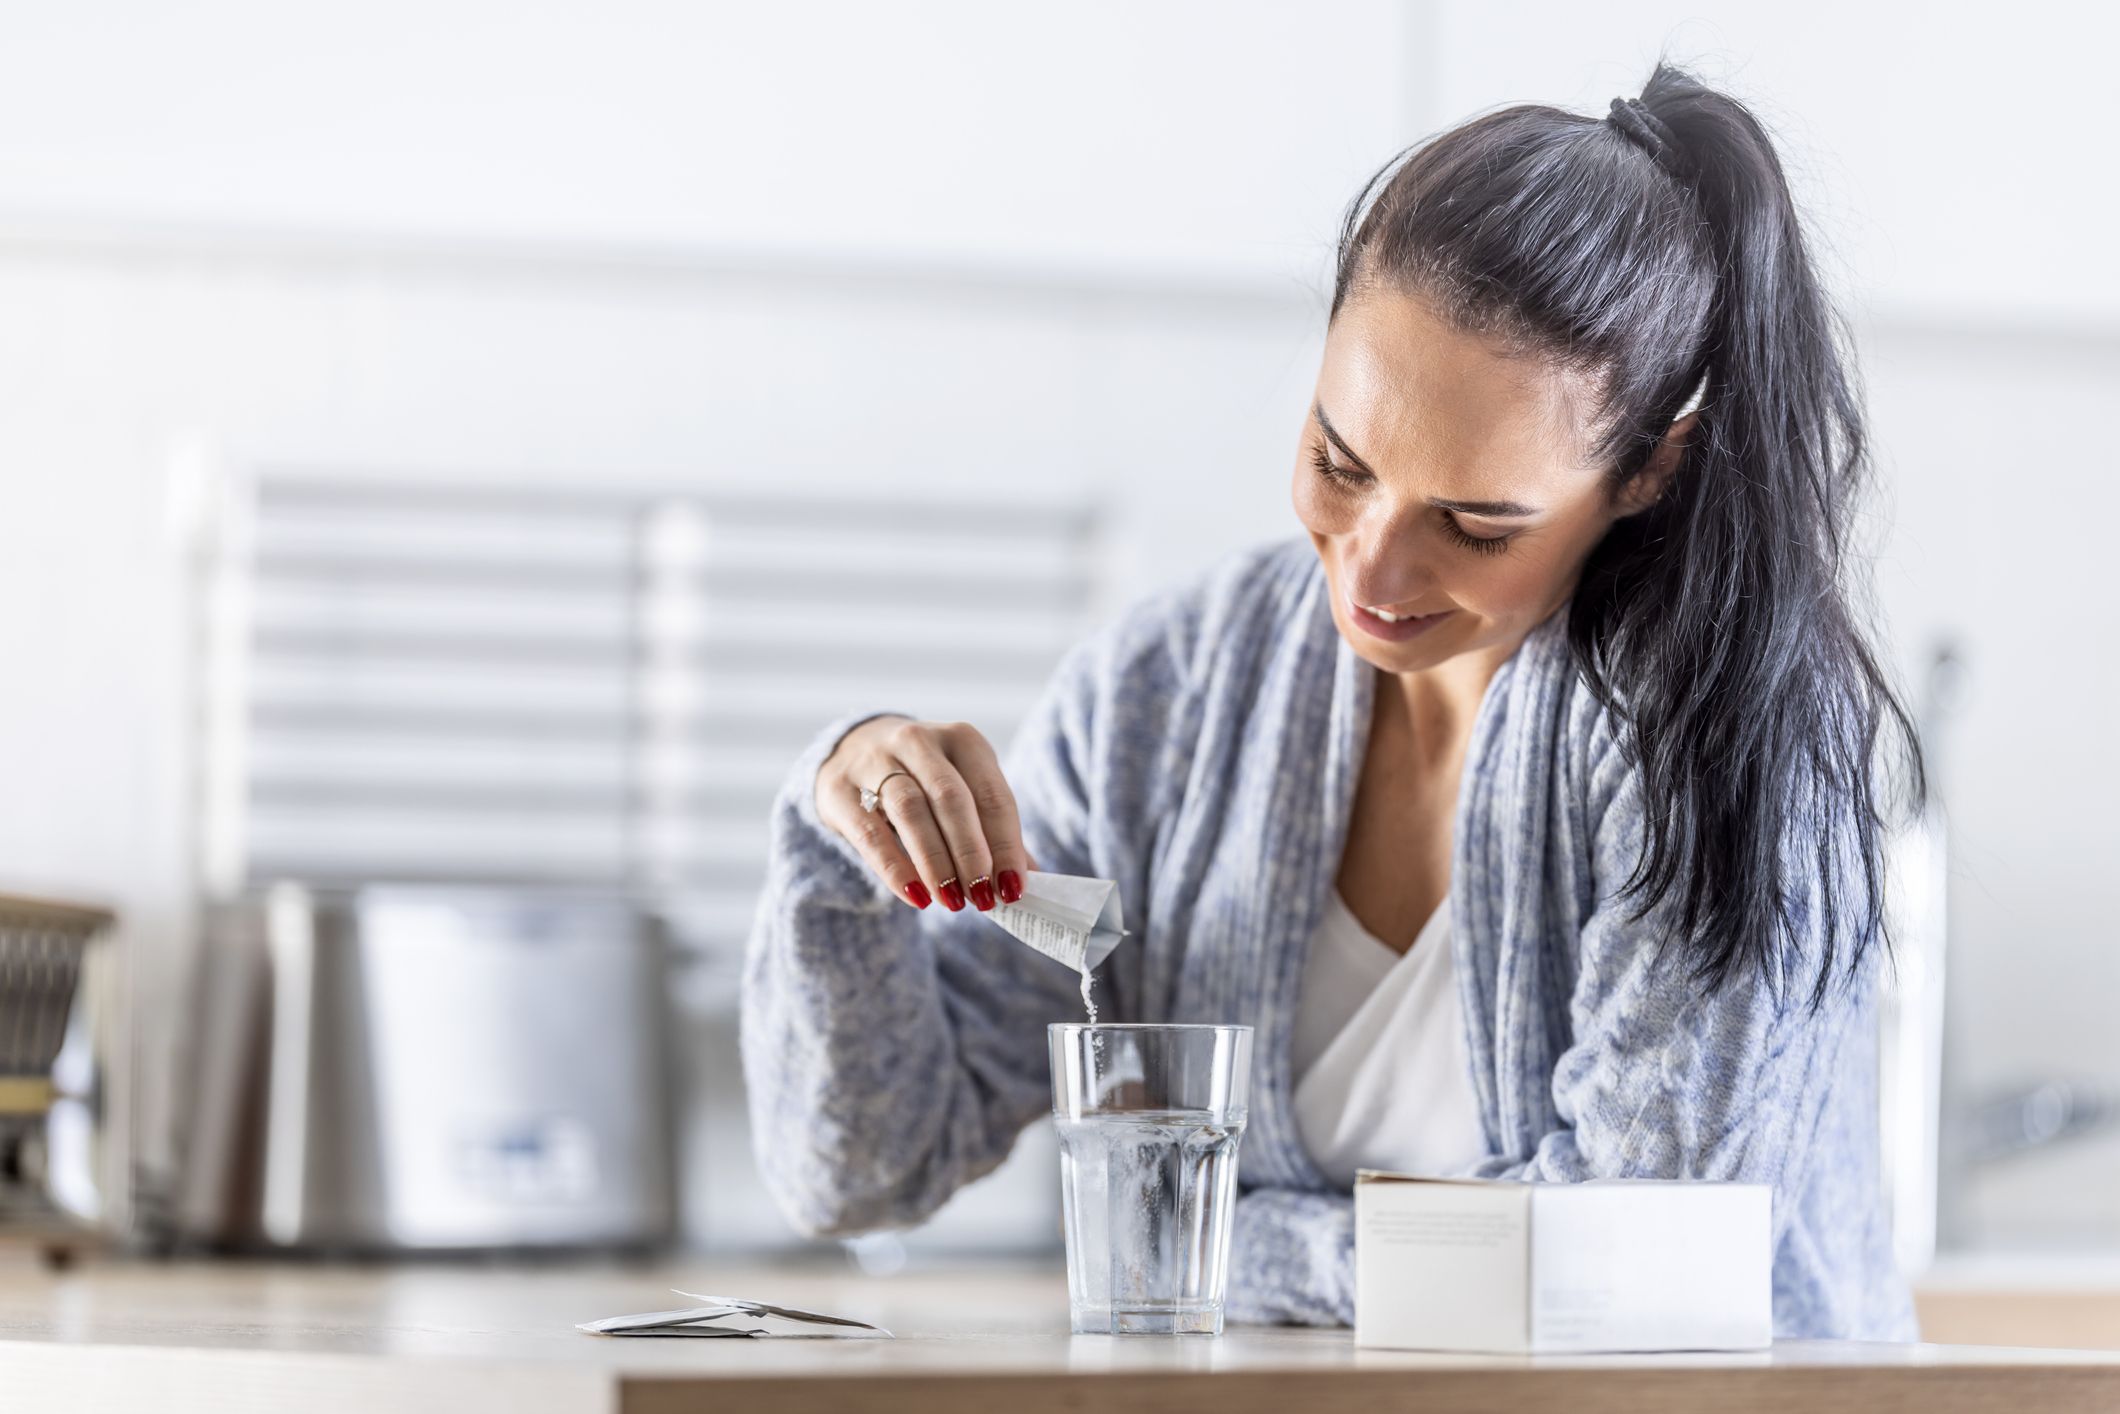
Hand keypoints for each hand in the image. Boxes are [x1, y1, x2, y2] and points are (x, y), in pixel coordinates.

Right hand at [816, 716, 1036, 912]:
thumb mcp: (962, 791)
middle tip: (984, 897)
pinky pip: (869, 832)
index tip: (1014, 888)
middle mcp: (918, 741)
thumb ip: (991, 831)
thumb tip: (1028, 880)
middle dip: (971, 853)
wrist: (852, 749)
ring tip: (953, 903)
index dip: (1006, 844)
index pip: (991, 793)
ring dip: (936, 862)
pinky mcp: (839, 788)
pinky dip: (895, 868)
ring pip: (910, 811)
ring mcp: (874, 760)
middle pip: (951, 798)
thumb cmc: (923, 780)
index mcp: (962, 739)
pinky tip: (916, 897)